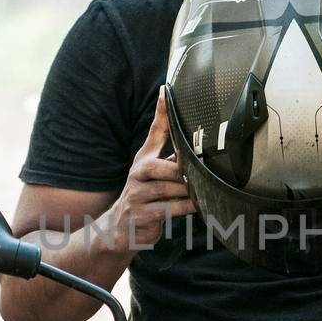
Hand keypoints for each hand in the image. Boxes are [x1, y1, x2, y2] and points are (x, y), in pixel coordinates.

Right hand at [100, 87, 195, 252]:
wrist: (119, 229)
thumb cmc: (143, 196)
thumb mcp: (152, 172)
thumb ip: (169, 155)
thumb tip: (192, 138)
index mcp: (144, 160)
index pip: (154, 131)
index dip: (161, 112)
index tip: (166, 91)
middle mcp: (137, 174)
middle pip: (160, 166)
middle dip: (180, 170)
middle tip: (198, 172)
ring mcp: (137, 195)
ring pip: (167, 188)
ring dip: (187, 191)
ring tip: (202, 191)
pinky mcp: (141, 215)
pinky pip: (168, 209)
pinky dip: (185, 207)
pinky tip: (197, 206)